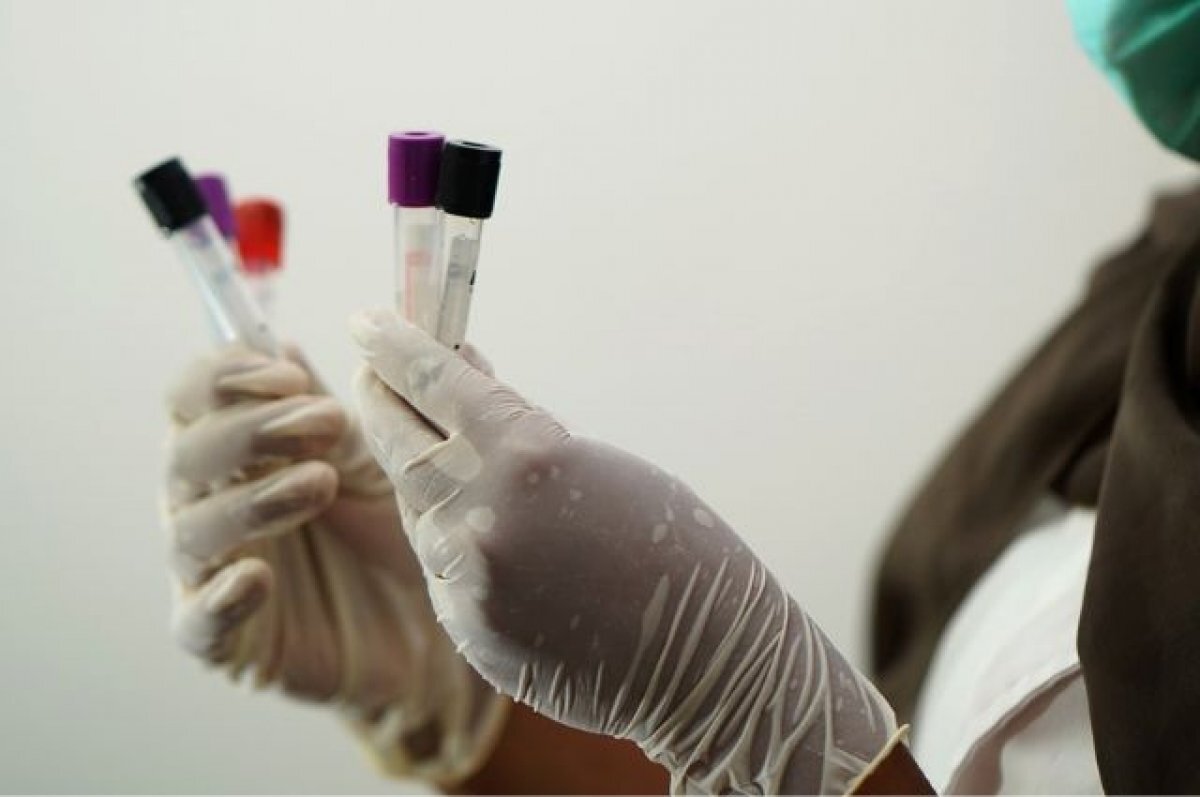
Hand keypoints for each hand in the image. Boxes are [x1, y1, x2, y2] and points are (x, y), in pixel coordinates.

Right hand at [162, 343, 506, 783]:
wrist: (439, 622)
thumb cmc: (400, 526)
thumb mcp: (381, 451)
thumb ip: (342, 397)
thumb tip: (287, 341)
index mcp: (240, 446)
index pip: (192, 396)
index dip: (227, 376)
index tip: (292, 375)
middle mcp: (214, 502)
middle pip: (184, 452)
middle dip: (250, 429)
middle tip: (326, 424)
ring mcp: (215, 572)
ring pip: (188, 529)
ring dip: (251, 498)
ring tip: (323, 484)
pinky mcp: (230, 640)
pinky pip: (195, 624)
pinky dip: (219, 598)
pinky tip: (259, 577)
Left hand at [351, 308, 900, 794]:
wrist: (705, 664)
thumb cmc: (675, 550)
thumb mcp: (598, 469)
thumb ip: (519, 434)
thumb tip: (463, 389)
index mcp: (528, 457)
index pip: (434, 382)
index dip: (395, 346)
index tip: (369, 321)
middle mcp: (482, 515)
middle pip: (399, 442)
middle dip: (379, 401)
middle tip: (369, 374)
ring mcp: (467, 580)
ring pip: (417, 508)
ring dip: (421, 474)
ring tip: (438, 447)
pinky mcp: (466, 628)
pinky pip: (442, 567)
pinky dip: (453, 539)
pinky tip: (486, 532)